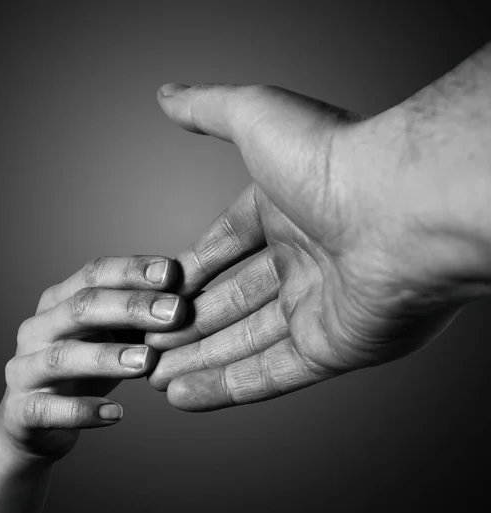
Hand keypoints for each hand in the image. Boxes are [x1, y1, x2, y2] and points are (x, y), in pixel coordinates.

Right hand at [0, 256, 184, 461]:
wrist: (37, 422)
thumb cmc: (86, 367)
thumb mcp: (112, 334)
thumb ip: (142, 314)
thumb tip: (196, 289)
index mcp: (60, 299)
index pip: (95, 272)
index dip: (133, 270)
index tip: (173, 272)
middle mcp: (38, 327)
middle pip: (81, 307)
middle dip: (131, 307)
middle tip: (175, 313)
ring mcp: (25, 368)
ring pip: (63, 356)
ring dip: (108, 356)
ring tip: (147, 362)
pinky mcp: (22, 410)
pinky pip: (48, 409)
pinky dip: (82, 410)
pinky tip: (116, 414)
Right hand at [146, 59, 490, 410]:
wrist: (401, 209)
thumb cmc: (330, 159)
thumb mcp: (254, 117)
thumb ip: (207, 110)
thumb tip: (166, 96)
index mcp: (285, 213)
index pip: (223, 247)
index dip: (184, 272)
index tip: (150, 293)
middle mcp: (303, 261)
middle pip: (229, 301)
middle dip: (183, 324)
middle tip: (141, 341)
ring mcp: (318, 308)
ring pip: (243, 342)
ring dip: (195, 361)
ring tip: (150, 375)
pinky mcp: (332, 348)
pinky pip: (269, 374)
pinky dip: (225, 387)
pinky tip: (182, 396)